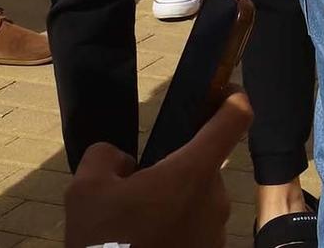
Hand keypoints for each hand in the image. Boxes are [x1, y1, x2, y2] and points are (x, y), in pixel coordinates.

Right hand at [64, 90, 250, 247]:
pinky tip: (147, 241)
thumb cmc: (106, 239)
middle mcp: (216, 196)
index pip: (236, 117)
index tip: (222, 91)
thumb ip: (107, 157)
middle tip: (138, 189)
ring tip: (137, 224)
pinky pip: (195, 229)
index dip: (232, 97)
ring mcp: (217, 229)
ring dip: (173, 204)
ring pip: (197, 200)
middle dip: (175, 170)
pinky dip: (175, 231)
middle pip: (203, 165)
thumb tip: (125, 162)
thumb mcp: (87, 188)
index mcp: (193, 171)